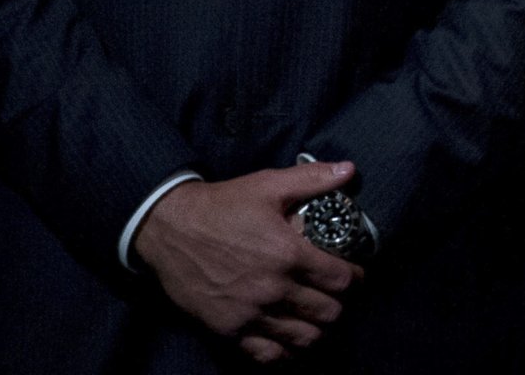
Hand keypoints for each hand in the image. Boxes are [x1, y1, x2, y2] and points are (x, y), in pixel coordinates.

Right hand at [132, 161, 362, 363]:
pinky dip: (284, 351)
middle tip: (335, 295)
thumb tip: (349, 169)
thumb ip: (313, 178)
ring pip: (303, 337)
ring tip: (315, 316)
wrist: (169, 229)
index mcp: (289, 254)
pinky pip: (267, 355)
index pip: (342, 279)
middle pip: (328, 312)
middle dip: (339, 303)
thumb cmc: (222, 205)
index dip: (355, 277)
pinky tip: (288, 339)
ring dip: (316, 328)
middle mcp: (273, 288)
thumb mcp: (269, 184)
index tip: (354, 274)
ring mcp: (250, 313)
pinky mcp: (228, 329)